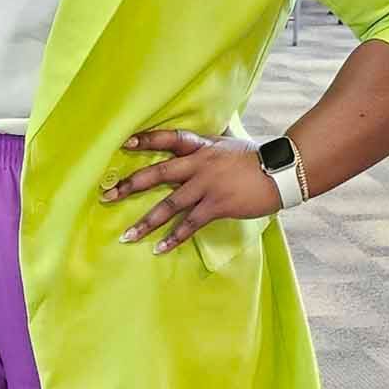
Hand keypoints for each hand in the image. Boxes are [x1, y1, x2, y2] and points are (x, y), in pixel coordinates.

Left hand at [100, 128, 278, 253]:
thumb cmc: (256, 157)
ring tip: (127, 236)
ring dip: (146, 222)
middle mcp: (198, 165)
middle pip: (157, 174)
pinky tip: (159, 249)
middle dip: (129, 186)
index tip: (123, 143)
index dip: (146, 140)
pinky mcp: (217, 206)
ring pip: (169, 205)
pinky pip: (190, 224)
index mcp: (201, 147)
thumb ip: (208, 145)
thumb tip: (199, 140)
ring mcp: (207, 186)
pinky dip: (174, 238)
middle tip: (106, 196)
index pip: (168, 139)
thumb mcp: (228, 144)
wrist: (282, 171)